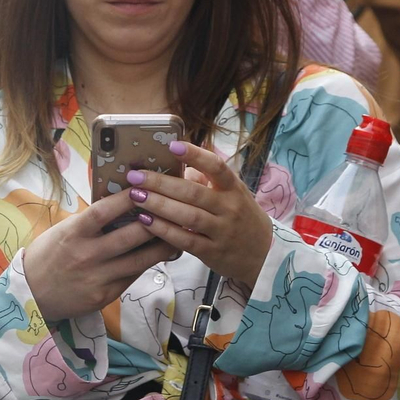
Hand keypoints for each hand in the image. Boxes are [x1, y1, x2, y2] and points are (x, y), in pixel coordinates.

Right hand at [22, 190, 180, 323]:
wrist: (31, 293)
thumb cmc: (49, 254)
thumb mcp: (65, 230)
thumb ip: (92, 220)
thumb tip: (124, 201)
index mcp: (73, 234)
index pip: (103, 212)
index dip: (126, 199)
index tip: (145, 186)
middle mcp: (86, 255)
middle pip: (129, 236)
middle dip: (155, 221)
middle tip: (174, 207)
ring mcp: (97, 278)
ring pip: (139, 260)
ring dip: (162, 245)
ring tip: (179, 231)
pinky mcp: (105, 296)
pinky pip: (132, 276)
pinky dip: (148, 263)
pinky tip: (161, 253)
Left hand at [127, 142, 272, 287]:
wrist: (264, 253)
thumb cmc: (240, 215)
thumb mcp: (231, 193)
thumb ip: (205, 179)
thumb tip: (174, 165)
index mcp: (233, 188)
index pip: (216, 167)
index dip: (195, 155)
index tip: (173, 146)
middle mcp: (229, 208)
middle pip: (193, 192)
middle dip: (161, 182)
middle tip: (136, 175)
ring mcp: (221, 231)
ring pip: (187, 216)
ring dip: (159, 205)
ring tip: (135, 195)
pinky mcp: (211, 252)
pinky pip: (184, 239)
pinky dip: (163, 229)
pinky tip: (145, 220)